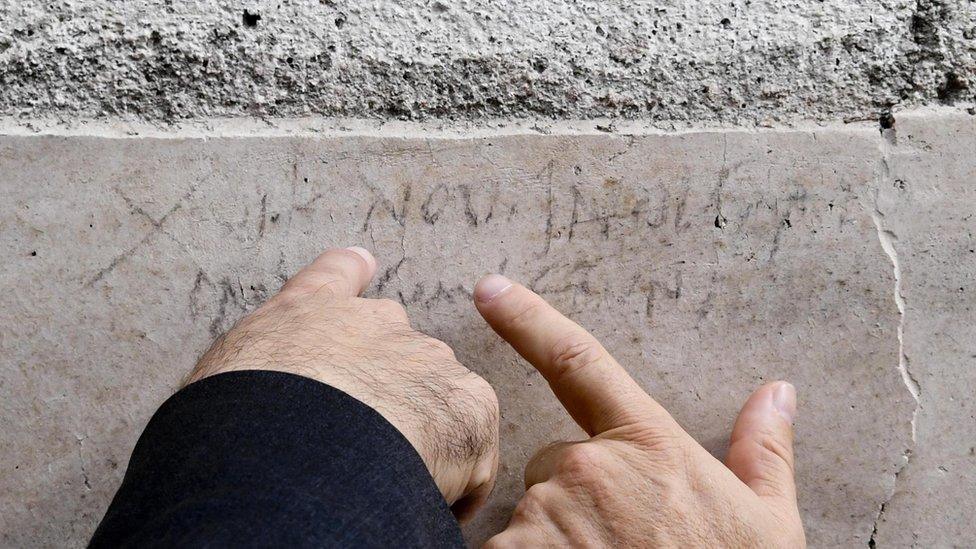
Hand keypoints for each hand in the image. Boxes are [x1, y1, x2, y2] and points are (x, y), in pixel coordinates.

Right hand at [187, 247, 498, 518]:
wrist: (287, 447)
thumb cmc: (235, 422)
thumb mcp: (226, 377)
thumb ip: (262, 365)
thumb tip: (268, 386)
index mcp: (309, 312)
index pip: (335, 276)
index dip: (350, 274)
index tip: (363, 264)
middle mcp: (376, 322)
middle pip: (395, 347)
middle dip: (388, 388)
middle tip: (364, 443)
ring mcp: (425, 358)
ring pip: (437, 397)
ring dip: (424, 433)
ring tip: (391, 479)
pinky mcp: (468, 404)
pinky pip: (471, 448)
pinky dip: (455, 482)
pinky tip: (422, 502)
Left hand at [473, 275, 804, 546]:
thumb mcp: (769, 524)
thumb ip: (765, 452)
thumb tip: (777, 393)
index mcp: (646, 445)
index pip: (577, 361)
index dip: (528, 319)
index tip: (489, 289)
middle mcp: (586, 470)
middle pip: (554, 463)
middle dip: (576, 493)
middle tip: (621, 541)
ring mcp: (546, 518)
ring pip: (532, 512)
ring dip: (554, 536)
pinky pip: (509, 548)